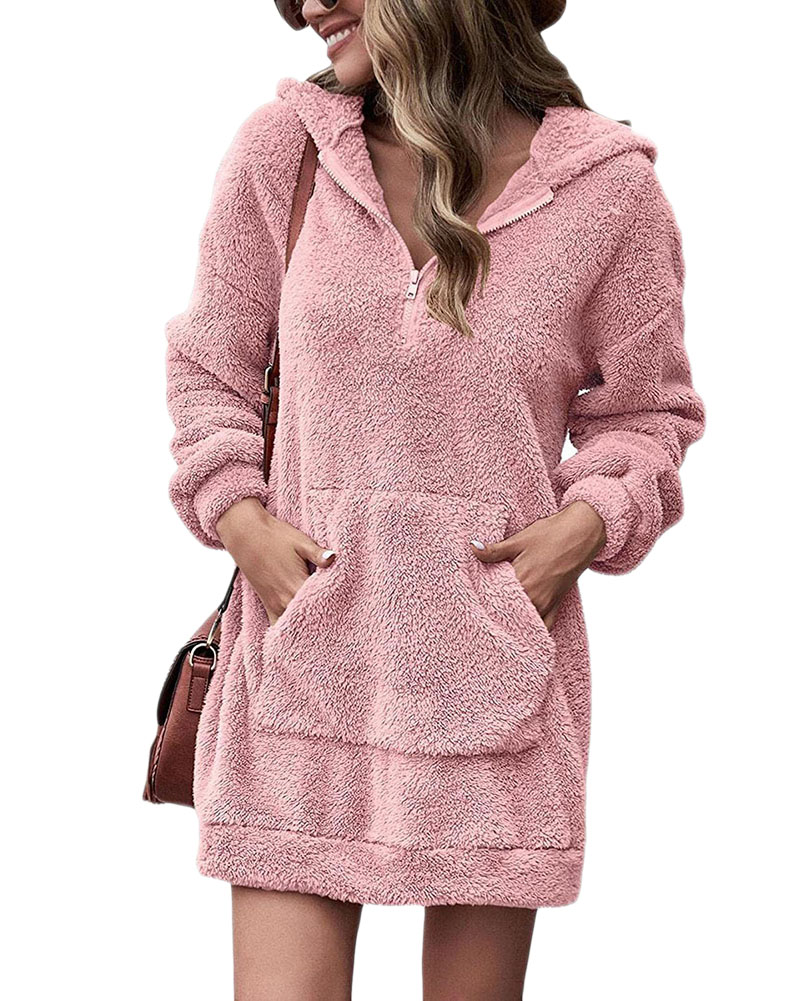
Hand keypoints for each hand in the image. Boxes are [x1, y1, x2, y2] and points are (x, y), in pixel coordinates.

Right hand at [216, 498, 335, 626]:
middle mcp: (285, 599)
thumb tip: (334, 557)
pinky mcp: (268, 605)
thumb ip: (318, 554)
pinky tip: (300, 633)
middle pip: (310, 621)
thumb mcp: (301, 542)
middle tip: (339, 625)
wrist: (246, 535)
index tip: (346, 611)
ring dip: (308, 628)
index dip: (336, 609)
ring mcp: (275, 605)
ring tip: (322, 629)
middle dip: (324, 622)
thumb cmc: (275, 536)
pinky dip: (288, 631)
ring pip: (294, 627)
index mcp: (296, 584)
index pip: (322, 606)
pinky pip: (278, 626)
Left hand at [470, 501, 606, 630]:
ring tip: (497, 620)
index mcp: (521, 581)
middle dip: (495, 612)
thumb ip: (494, 551)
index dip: (482, 600)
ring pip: (524, 622)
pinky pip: (543, 626)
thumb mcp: (518, 540)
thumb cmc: (550, 534)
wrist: (581, 533)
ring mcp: (546, 603)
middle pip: (508, 613)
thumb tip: (472, 549)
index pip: (494, 599)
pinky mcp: (556, 605)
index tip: (473, 600)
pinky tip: (522, 630)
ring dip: (511, 621)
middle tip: (481, 612)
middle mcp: (534, 597)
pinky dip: (533, 629)